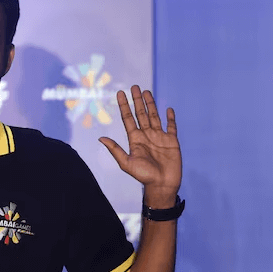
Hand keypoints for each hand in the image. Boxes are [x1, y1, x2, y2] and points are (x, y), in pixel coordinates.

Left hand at [99, 85, 181, 206]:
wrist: (162, 185)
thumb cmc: (143, 176)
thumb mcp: (126, 163)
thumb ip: (115, 150)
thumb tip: (100, 138)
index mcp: (135, 139)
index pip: (128, 118)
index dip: (124, 105)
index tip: (120, 93)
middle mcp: (146, 135)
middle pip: (141, 113)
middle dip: (137, 100)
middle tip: (134, 86)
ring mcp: (159, 137)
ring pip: (154, 116)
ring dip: (151, 104)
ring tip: (146, 92)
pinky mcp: (172, 141)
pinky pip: (171, 127)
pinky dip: (170, 118)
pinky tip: (167, 109)